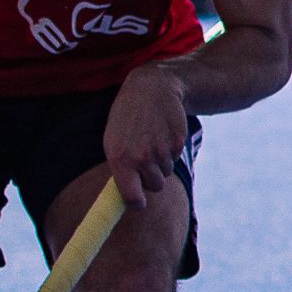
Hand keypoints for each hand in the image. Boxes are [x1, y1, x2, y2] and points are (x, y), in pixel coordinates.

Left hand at [104, 64, 189, 208]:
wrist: (152, 88)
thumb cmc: (127, 118)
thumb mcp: (113, 141)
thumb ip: (120, 168)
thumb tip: (128, 196)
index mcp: (120, 159)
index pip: (132, 198)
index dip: (136, 203)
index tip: (137, 201)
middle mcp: (142, 158)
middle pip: (155, 186)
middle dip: (151, 177)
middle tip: (144, 157)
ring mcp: (162, 151)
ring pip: (165, 172)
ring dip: (160, 161)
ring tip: (151, 138)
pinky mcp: (177, 143)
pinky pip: (175, 157)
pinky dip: (170, 149)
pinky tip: (162, 131)